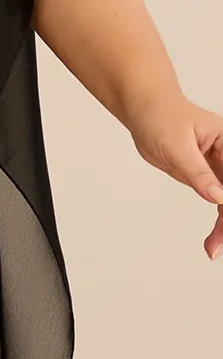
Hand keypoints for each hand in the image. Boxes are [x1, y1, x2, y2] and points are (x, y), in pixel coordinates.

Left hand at [126, 91, 222, 262]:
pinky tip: (213, 242)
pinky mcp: (208, 177)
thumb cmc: (160, 116)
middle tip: (218, 243)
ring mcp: (220, 168)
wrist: (143, 109)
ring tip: (212, 249)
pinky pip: (219, 203)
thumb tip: (219, 198)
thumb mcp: (177, 146)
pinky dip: (218, 223)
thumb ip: (198, 173)